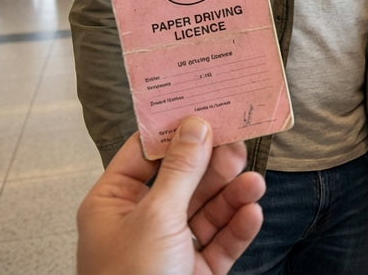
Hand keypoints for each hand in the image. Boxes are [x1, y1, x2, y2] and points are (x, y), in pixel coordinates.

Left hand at [76, 117, 265, 274]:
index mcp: (112, 204)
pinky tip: (253, 214)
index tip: (204, 108)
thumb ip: (180, 169)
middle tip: (239, 144)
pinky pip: (220, 242)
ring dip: (232, 196)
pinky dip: (237, 228)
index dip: (174, 132)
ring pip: (207, 211)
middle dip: (213, 165)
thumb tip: (195, 126)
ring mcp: (168, 248)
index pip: (143, 155)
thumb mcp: (156, 216)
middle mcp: (140, 223)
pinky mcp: (194, 271)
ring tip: (254, 184)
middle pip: (183, 180)